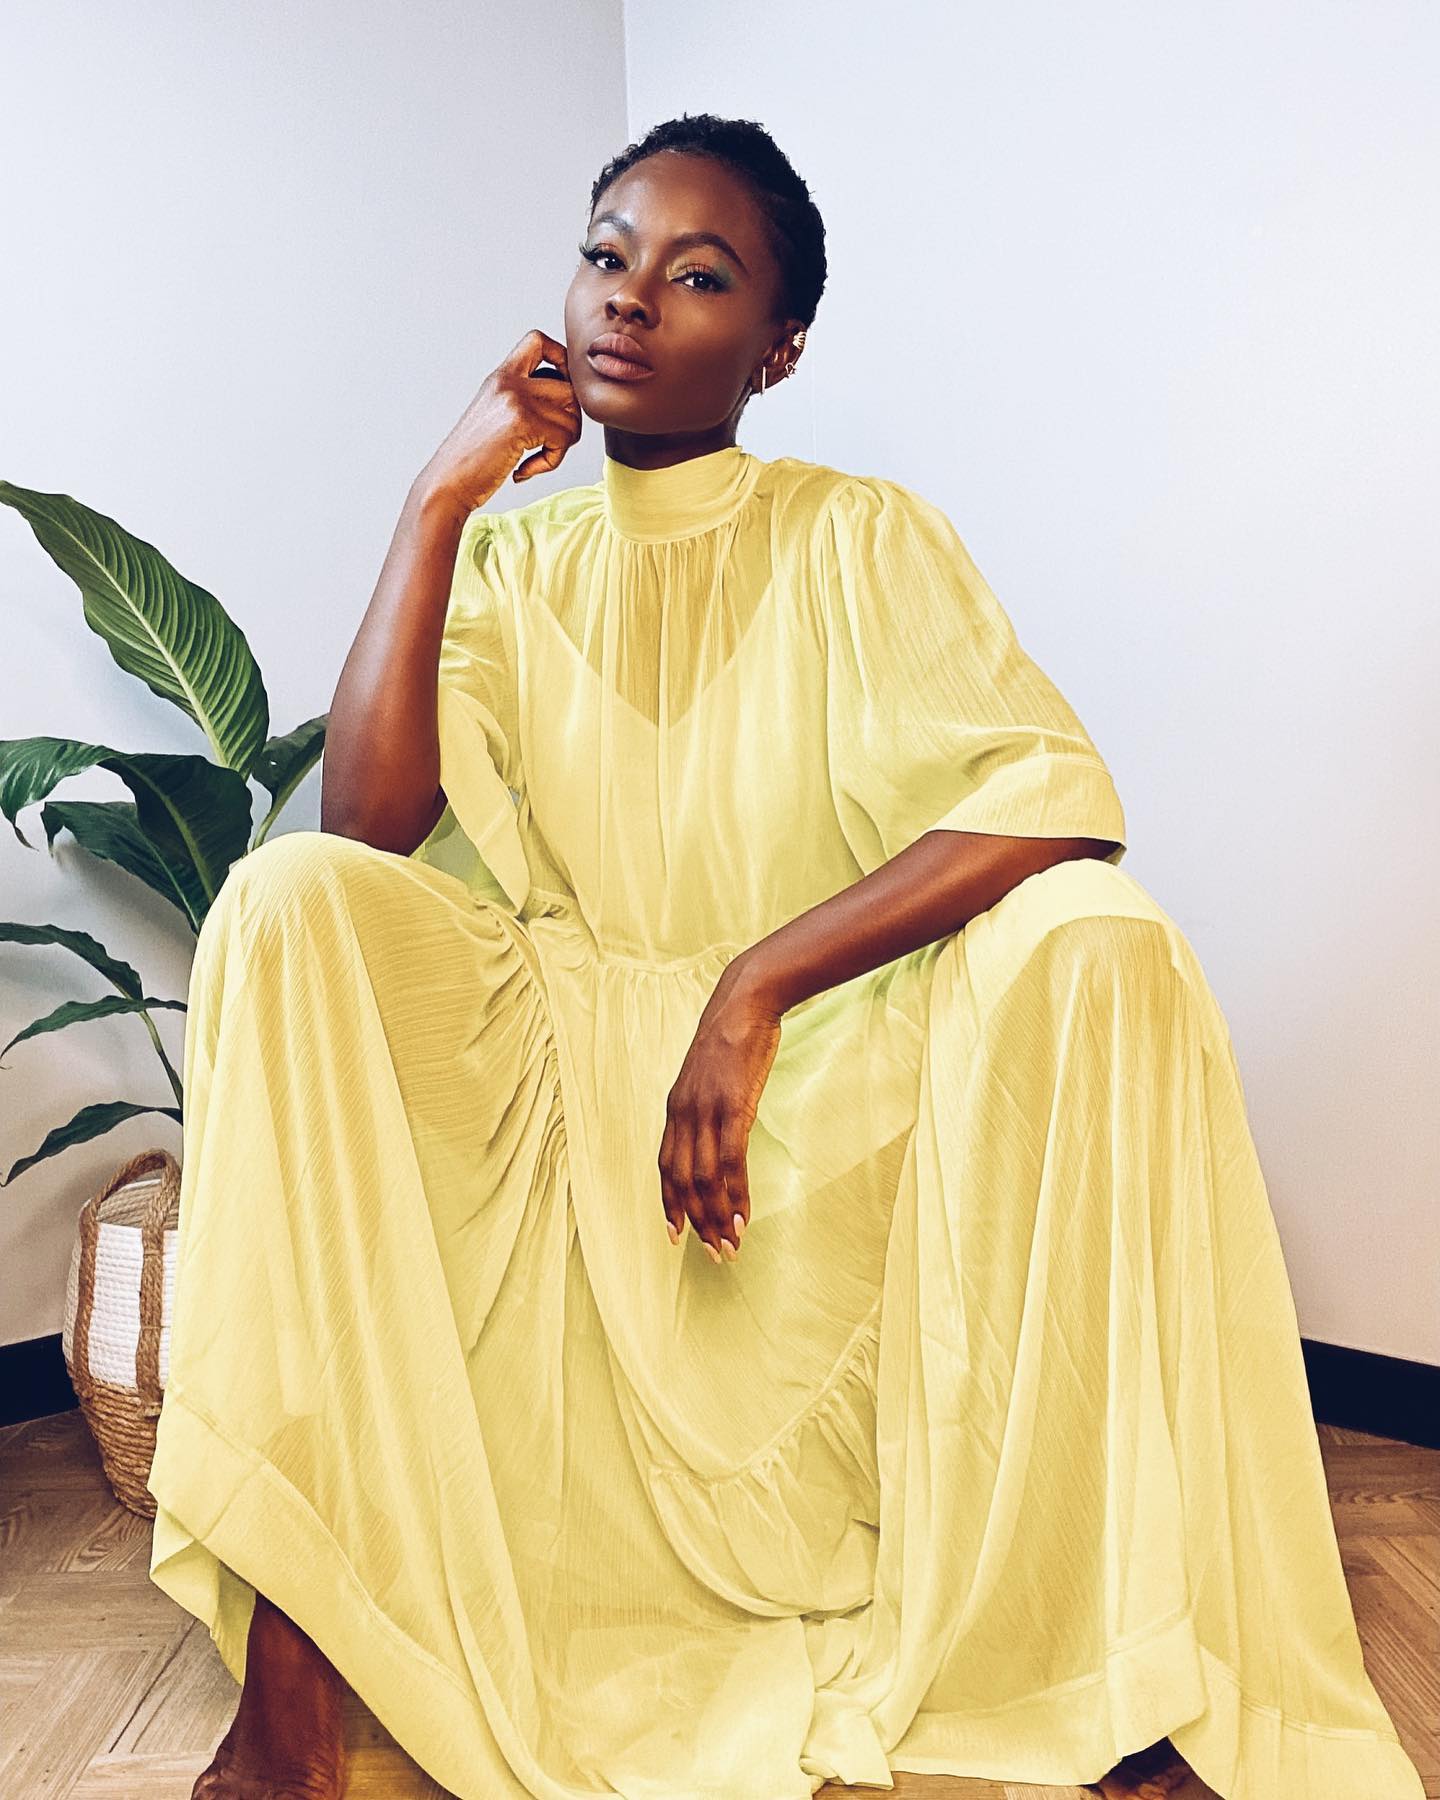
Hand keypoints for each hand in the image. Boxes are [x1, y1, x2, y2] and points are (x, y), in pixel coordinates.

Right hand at [413, 328, 582, 522]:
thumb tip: (570, 403)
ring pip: (572, 416)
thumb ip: (525, 401)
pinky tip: (524, 470)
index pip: (538, 341)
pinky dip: (551, 461)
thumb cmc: (472, 460)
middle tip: (548, 444)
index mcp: (500, 377)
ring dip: (562, 445)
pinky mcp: (523, 421)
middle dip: (570, 421)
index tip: (559, 394)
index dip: (562, 360)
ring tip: (536, 459)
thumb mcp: (495, 418)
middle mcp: (508, 381)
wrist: (447, 483)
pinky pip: (563, 438)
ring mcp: (515, 398)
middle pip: (569, 386)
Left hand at [658, 970, 781, 1263]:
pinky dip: (735, 1194)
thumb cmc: (733, 1035)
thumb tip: (718, 1131)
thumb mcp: (710, 1074)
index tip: (675, 1235)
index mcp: (675, 1108)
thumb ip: (708, 1104)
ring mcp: (706, 1112)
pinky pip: (730, 1163)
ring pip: (704, 1180)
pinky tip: (744, 1216)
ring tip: (730, 1245)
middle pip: (681, 1181)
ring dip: (717, 1218)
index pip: (665, 1166)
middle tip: (713, 1253)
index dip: (669, 1203)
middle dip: (695, 1222)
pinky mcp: (732, 1108)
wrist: (745, 1002)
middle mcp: (683, 1114)